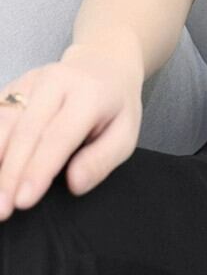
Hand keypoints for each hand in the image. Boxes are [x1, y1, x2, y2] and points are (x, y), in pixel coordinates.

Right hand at [0, 42, 144, 219]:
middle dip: (9, 174)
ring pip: (2, 123)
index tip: (24, 201)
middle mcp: (54, 83)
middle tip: (1, 209)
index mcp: (88, 95)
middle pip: (24, 133)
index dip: (39, 170)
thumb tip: (74, 185)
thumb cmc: (116, 107)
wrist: (103, 65)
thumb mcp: (126, 134)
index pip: (58, 137)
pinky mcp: (12, 86)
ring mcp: (29, 82)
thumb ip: (101, 160)